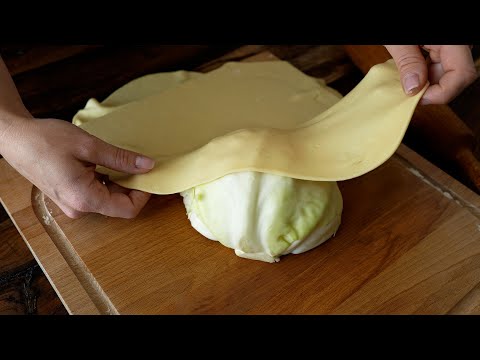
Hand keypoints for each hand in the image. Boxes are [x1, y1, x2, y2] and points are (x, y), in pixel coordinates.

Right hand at [0, 117, 154, 218]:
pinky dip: (106, 181)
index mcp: (85, 199)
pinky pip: (96, 194)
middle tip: (137, 162)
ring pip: (108, 199)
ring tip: (117, 159)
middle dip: (132, 186)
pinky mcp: (69, 197)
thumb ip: (121, 159)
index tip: (149, 174)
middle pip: (119, 205)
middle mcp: (79, 207)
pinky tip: (103, 163)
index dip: (144, 194)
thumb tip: (147, 166)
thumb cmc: (45, 140)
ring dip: (119, 182)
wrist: (14, 138)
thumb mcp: (89, 146)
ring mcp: (73, 204)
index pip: (128, 210)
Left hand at [385, 45, 477, 104]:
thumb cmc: (396, 14)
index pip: (462, 75)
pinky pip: (439, 65)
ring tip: (404, 81)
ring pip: (446, 73)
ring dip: (426, 83)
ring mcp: (451, 44)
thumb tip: (413, 89)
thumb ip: (408, 62)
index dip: (441, 93)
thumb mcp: (399, 39)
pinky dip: (423, 73)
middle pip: (454, 77)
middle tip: (407, 93)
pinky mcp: (442, 46)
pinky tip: (408, 72)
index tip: (417, 98)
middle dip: (431, 90)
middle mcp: (457, 42)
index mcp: (452, 39)